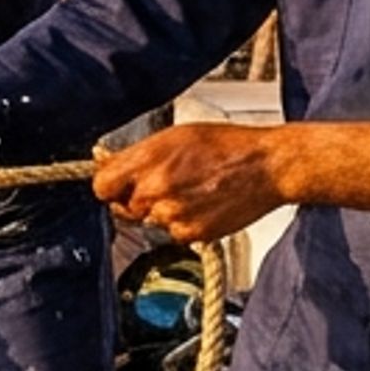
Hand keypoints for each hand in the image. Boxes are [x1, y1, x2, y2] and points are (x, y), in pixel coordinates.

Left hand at [94, 123, 290, 244]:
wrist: (268, 166)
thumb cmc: (228, 145)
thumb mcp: (176, 136)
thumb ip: (139, 155)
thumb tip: (109, 166)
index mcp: (148, 158)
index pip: (101, 186)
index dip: (110, 187)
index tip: (118, 186)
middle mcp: (155, 187)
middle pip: (124, 208)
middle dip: (138, 200)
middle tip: (167, 186)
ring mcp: (171, 213)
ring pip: (150, 221)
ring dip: (164, 212)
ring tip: (193, 191)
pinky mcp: (190, 233)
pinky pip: (173, 234)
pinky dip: (185, 224)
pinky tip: (204, 205)